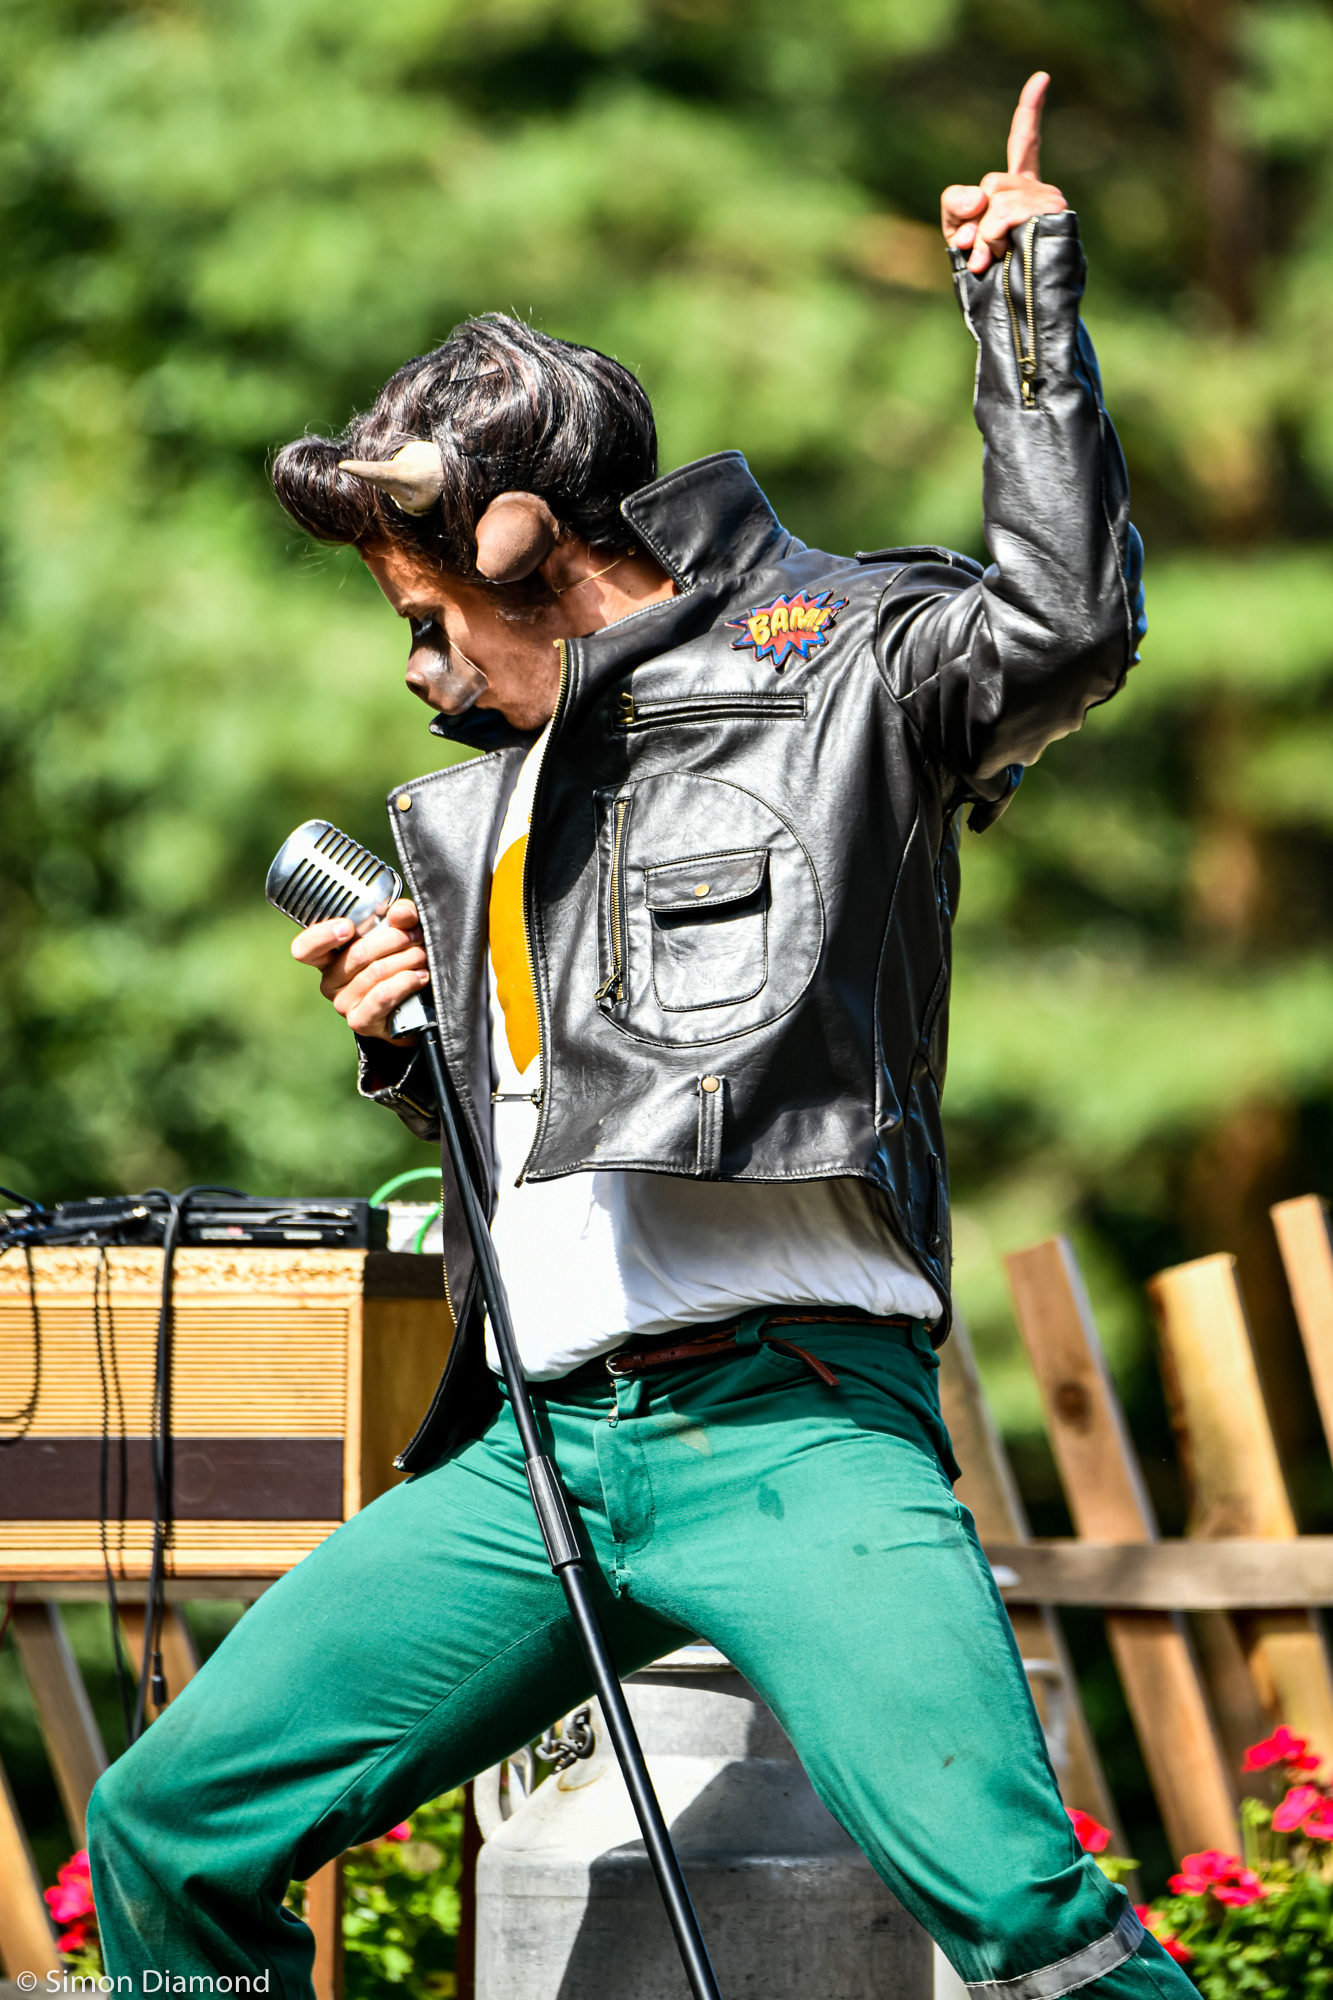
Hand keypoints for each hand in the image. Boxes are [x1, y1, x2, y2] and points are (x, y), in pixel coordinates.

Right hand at [290, 897, 429, 1042]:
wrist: (414, 1007)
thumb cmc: (399, 961)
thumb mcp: (401, 931)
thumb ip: (401, 915)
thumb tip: (400, 913)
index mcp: (329, 955)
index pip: (305, 947)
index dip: (322, 935)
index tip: (348, 927)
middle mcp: (330, 980)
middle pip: (357, 954)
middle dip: (394, 940)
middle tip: (415, 935)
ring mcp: (343, 1003)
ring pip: (375, 972)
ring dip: (406, 960)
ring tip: (422, 956)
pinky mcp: (360, 1021)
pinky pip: (382, 996)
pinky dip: (406, 982)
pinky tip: (420, 977)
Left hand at [941, 72, 1067, 275]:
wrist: (1013, 316)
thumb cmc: (987, 281)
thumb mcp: (959, 236)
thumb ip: (957, 204)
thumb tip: (981, 197)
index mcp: (1022, 191)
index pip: (1025, 144)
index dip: (1031, 110)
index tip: (1042, 77)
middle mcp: (1042, 193)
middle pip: (991, 182)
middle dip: (975, 221)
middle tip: (981, 254)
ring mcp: (1050, 205)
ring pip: (996, 199)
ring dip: (983, 236)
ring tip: (993, 259)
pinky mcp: (1051, 218)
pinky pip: (1003, 212)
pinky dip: (990, 236)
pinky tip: (999, 255)